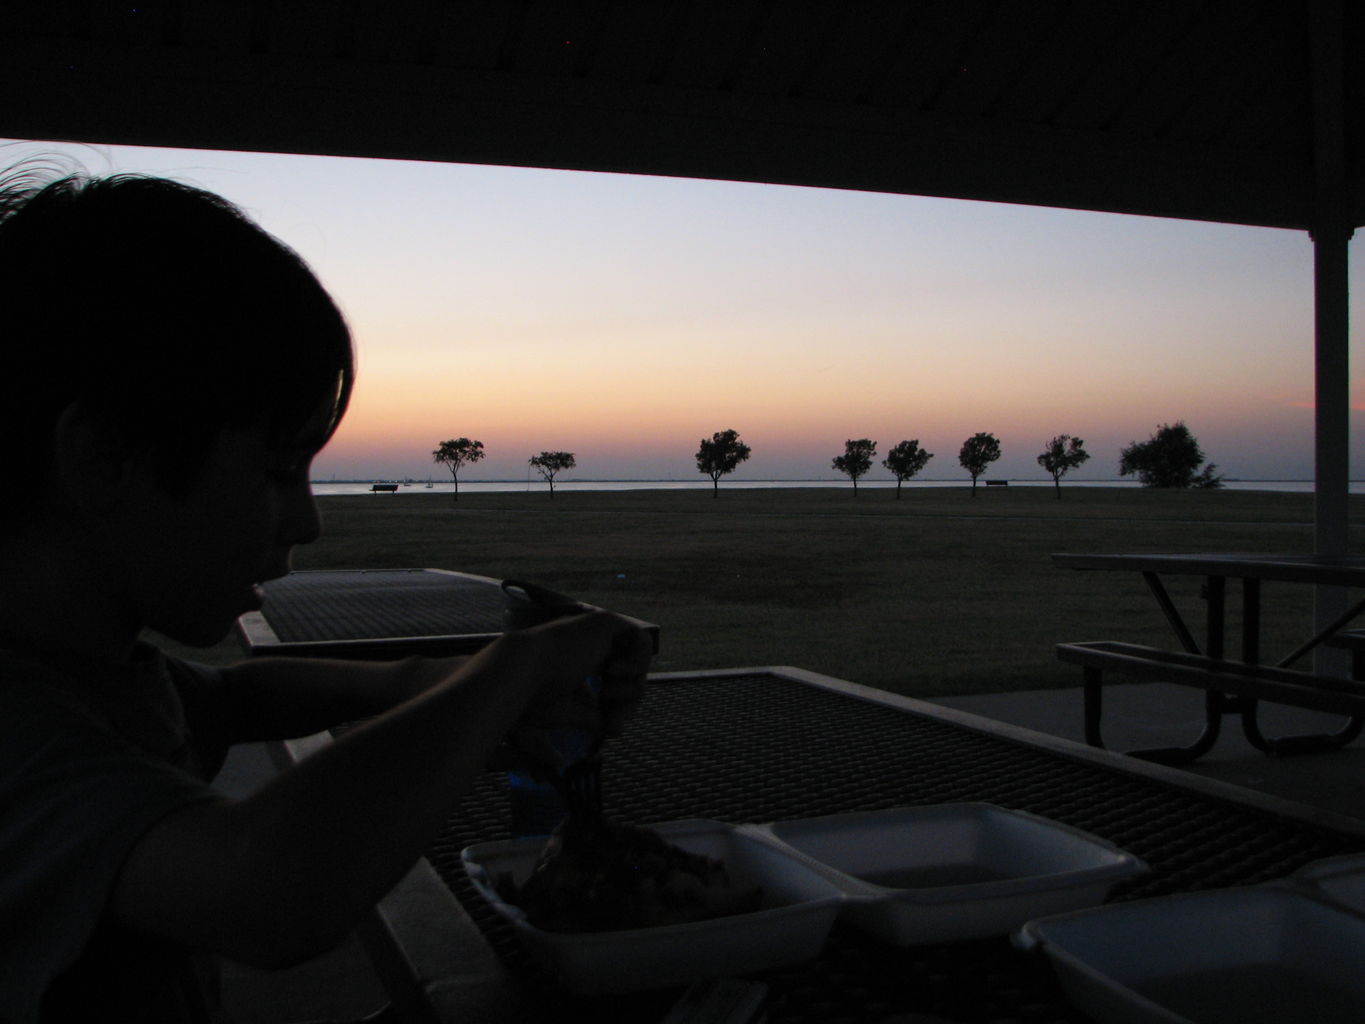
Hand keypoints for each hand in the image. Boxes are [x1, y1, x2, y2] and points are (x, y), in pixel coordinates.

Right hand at [489, 611, 651, 767]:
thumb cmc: (536, 696)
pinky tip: (612, 673)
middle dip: (629, 702)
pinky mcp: (606, 620)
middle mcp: (590, 643)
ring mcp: (598, 631)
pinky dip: (637, 662)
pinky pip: (642, 640)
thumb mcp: (570, 712)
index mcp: (579, 660)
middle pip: (630, 675)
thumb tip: (616, 729)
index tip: (610, 729)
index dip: (619, 709)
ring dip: (632, 686)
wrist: (521, 672)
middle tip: (614, 721)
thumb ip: (593, 717)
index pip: (614, 685)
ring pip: (638, 662)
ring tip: (607, 694)